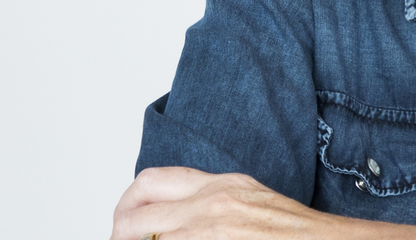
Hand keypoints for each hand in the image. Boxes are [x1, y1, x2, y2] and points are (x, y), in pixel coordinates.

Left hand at [110, 166, 334, 239]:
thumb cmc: (294, 233)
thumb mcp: (250, 201)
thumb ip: (213, 202)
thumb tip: (177, 218)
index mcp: (221, 185)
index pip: (151, 182)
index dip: (127, 204)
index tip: (124, 223)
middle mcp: (211, 204)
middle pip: (136, 216)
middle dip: (121, 235)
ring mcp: (209, 231)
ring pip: (148, 239)